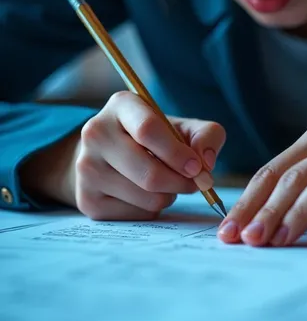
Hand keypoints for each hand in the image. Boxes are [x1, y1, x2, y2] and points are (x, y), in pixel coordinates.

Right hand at [22, 92, 225, 220]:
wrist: (108, 154)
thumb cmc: (154, 138)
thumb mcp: (182, 126)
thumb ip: (206, 135)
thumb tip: (206, 163)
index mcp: (121, 105)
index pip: (149, 129)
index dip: (178, 153)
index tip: (197, 167)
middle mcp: (96, 133)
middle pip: (149, 172)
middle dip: (180, 182)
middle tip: (193, 183)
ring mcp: (86, 168)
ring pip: (145, 196)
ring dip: (168, 196)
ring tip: (166, 183)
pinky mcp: (86, 199)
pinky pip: (135, 214)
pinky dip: (151, 208)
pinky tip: (145, 194)